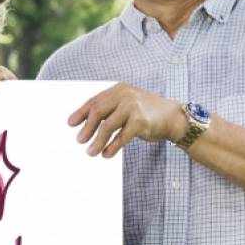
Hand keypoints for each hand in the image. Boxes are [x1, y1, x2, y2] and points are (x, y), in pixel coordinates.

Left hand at [68, 83, 187, 157]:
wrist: (174, 117)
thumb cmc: (147, 112)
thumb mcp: (127, 105)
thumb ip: (110, 110)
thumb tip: (86, 125)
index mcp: (118, 90)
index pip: (94, 101)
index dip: (81, 113)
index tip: (70, 123)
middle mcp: (124, 95)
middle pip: (98, 112)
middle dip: (87, 128)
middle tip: (79, 140)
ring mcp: (132, 108)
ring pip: (107, 126)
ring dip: (97, 141)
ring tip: (90, 152)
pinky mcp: (140, 122)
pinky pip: (121, 137)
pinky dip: (112, 147)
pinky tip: (106, 154)